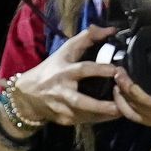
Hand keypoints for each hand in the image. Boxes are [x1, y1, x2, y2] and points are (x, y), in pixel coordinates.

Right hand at [0, 25, 122, 126]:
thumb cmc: (52, 68)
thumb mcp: (66, 51)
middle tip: (120, 104)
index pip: (83, 69)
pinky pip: (84, 121)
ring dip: (103, 115)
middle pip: (80, 101)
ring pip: (84, 115)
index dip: (100, 69)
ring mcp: (62, 108)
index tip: (117, 70)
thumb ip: (87, 38)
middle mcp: (62, 91)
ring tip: (123, 111)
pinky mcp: (64, 119)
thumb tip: (110, 29)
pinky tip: (113, 117)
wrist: (26, 95)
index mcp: (64, 71)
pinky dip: (99, 119)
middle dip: (100, 105)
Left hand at [111, 69, 150, 132]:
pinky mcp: (149, 122)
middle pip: (133, 103)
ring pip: (128, 111)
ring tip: (117, 81)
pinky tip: (119, 94)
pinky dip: (121, 105)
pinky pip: (130, 116)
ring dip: (119, 97)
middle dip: (122, 87)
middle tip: (117, 71)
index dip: (130, 85)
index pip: (144, 99)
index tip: (123, 71)